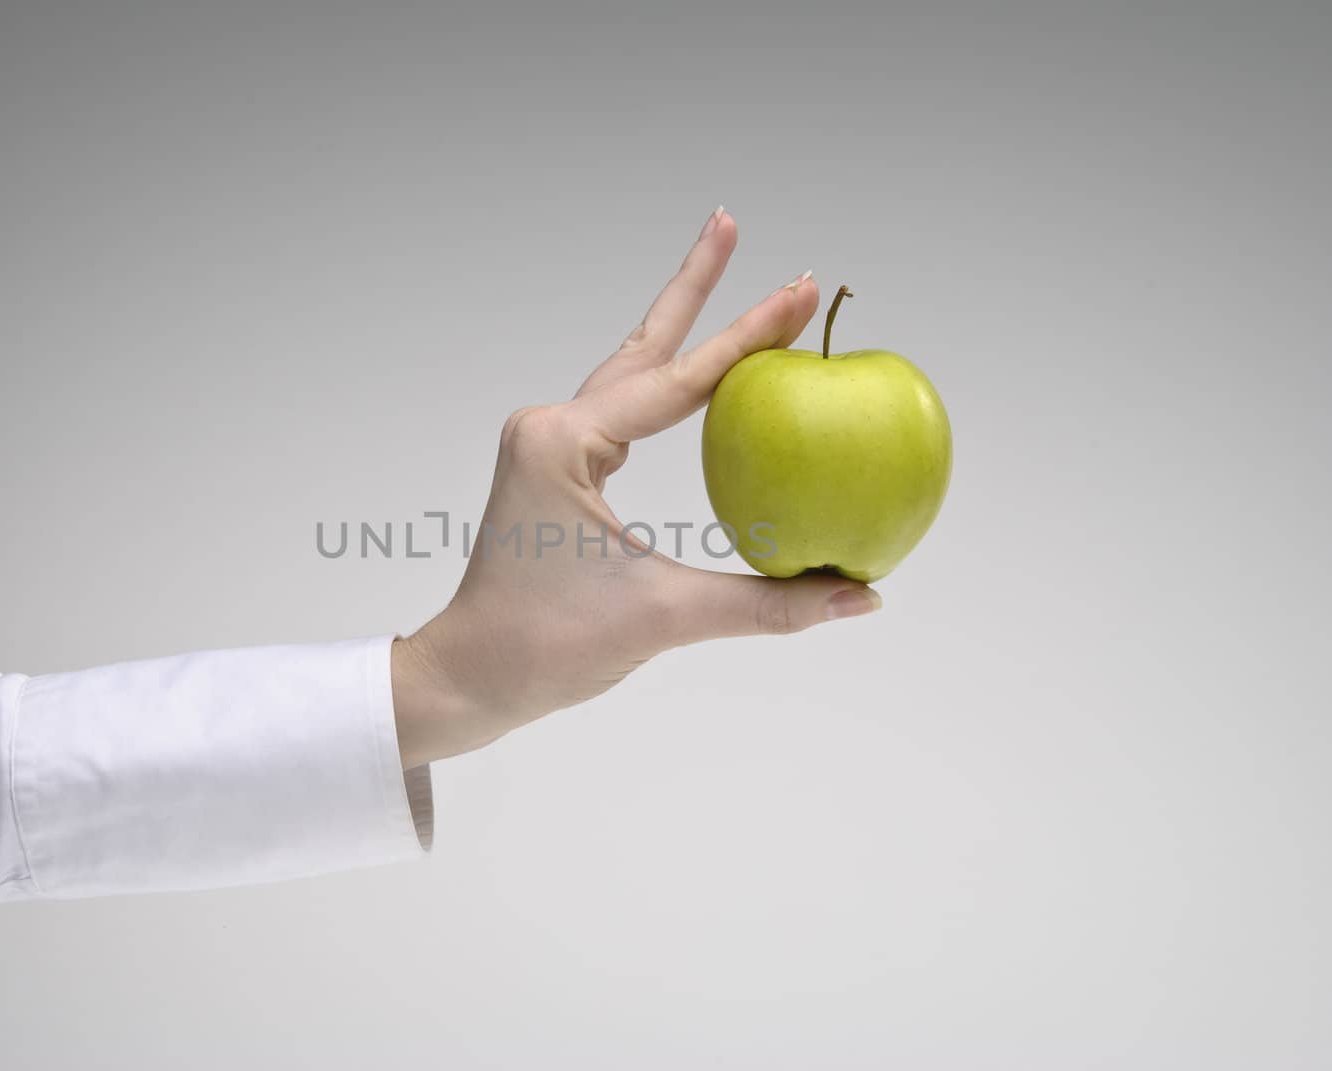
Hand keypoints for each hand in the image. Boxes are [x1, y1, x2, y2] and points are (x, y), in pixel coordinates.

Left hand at [391, 208, 881, 767]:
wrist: (469, 676)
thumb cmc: (547, 647)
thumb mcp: (663, 619)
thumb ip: (767, 604)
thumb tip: (861, 595)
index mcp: (564, 444)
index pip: (679, 381)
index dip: (749, 337)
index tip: (802, 288)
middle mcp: (551, 429)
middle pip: (645, 345)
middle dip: (694, 285)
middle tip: (729, 219)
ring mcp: (549, 446)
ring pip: (631, 372)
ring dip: (677, 326)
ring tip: (717, 262)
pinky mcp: (555, 469)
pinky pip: (626, 412)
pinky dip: (667, 385)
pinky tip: (695, 377)